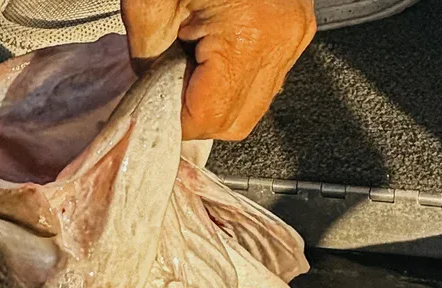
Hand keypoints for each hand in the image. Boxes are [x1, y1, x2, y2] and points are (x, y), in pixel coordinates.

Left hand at [122, 0, 315, 140]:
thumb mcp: (148, 1)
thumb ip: (145, 60)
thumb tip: (149, 94)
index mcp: (249, 35)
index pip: (209, 118)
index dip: (173, 121)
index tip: (148, 107)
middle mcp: (282, 40)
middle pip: (235, 122)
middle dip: (194, 114)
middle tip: (164, 83)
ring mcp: (295, 34)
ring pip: (252, 104)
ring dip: (214, 97)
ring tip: (186, 60)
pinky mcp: (296, 26)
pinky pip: (263, 76)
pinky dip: (231, 77)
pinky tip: (207, 50)